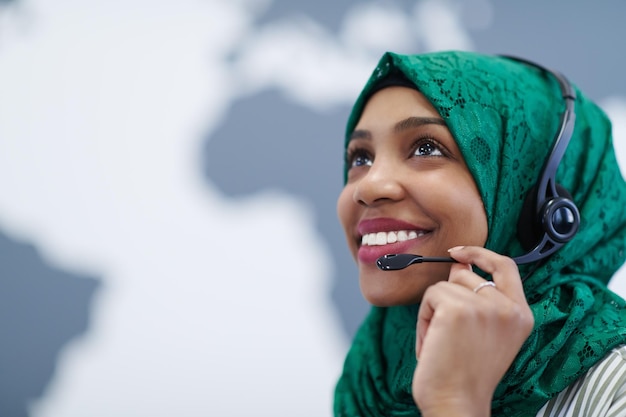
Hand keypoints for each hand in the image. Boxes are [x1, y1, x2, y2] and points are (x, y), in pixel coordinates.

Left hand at [412, 246, 533, 416]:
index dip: (481, 252)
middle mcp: (508, 308)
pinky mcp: (458, 308)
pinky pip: (430, 296)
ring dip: (434, 310)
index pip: (506, 265)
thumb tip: (459, 262)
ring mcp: (484, 306)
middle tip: (448, 334)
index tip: (459, 252)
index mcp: (521, 314)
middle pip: (465, 274)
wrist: (457, 403)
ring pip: (444, 285)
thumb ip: (479, 297)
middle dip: (448, 297)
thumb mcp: (486, 332)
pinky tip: (432, 343)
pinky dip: (423, 318)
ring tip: (441, 341)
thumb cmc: (466, 374)